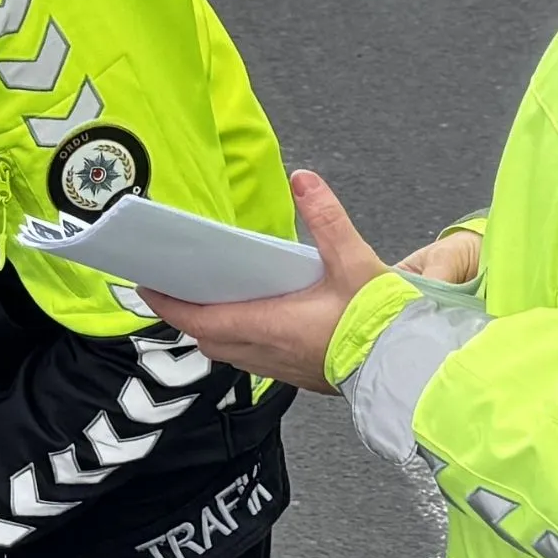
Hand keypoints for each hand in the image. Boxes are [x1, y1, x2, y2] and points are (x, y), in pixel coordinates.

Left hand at [144, 168, 393, 390]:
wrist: (410, 365)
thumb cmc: (381, 321)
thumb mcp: (354, 260)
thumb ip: (326, 217)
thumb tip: (304, 180)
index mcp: (269, 325)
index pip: (199, 318)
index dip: (167, 303)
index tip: (147, 285)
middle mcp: (267, 353)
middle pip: (207, 337)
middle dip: (186, 314)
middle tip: (174, 287)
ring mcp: (281, 369)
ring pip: (229, 352)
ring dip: (214, 329)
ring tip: (209, 300)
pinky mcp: (298, 377)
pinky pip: (253, 360)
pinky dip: (241, 340)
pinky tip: (254, 320)